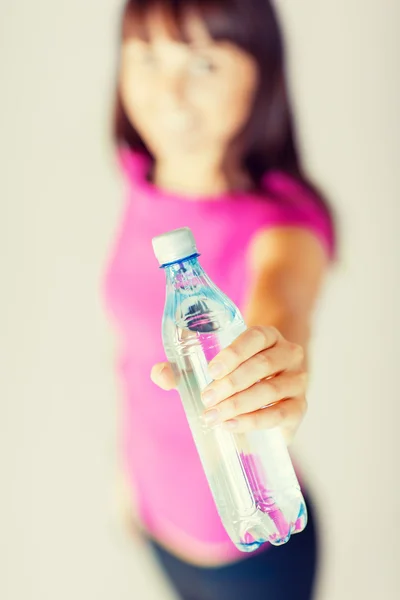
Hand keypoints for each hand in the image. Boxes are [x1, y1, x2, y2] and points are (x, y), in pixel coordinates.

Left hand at [151, 326, 307, 444]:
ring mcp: (297, 381)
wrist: (269, 393)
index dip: (234, 352)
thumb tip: (160, 374)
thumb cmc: (235, 373)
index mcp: (267, 336)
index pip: (255, 337)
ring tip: (213, 416)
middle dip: (231, 383)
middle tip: (206, 398)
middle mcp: (288, 354)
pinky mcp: (299, 408)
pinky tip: (233, 425)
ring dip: (239, 404)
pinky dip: (255, 421)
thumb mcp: (211, 366)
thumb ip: (182, 369)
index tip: (211, 370)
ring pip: (271, 389)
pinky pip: (280, 414)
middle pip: (262, 365)